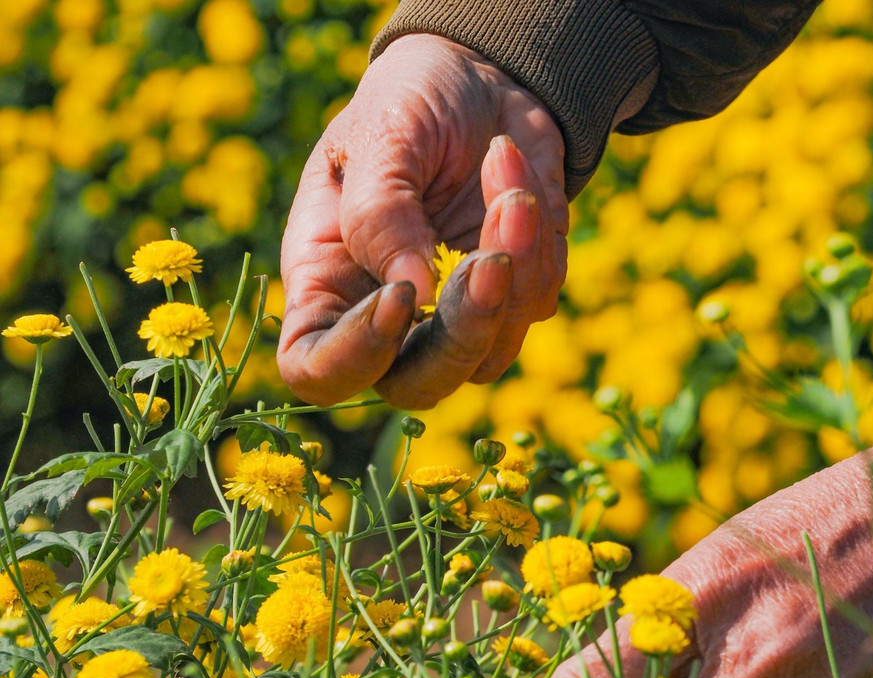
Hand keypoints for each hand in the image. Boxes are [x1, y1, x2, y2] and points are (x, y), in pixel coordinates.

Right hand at [278, 34, 568, 407]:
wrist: (481, 77)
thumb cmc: (408, 101)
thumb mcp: (380, 135)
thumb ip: (381, 212)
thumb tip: (411, 290)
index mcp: (327, 280)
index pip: (317, 369)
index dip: (354, 357)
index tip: (399, 294)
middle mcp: (388, 315)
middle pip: (418, 388)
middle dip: (464, 330)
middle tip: (491, 259)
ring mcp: (456, 311)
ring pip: (493, 351)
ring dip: (513, 263)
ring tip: (501, 161)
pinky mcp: (514, 292)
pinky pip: (538, 298)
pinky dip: (537, 235)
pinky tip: (513, 169)